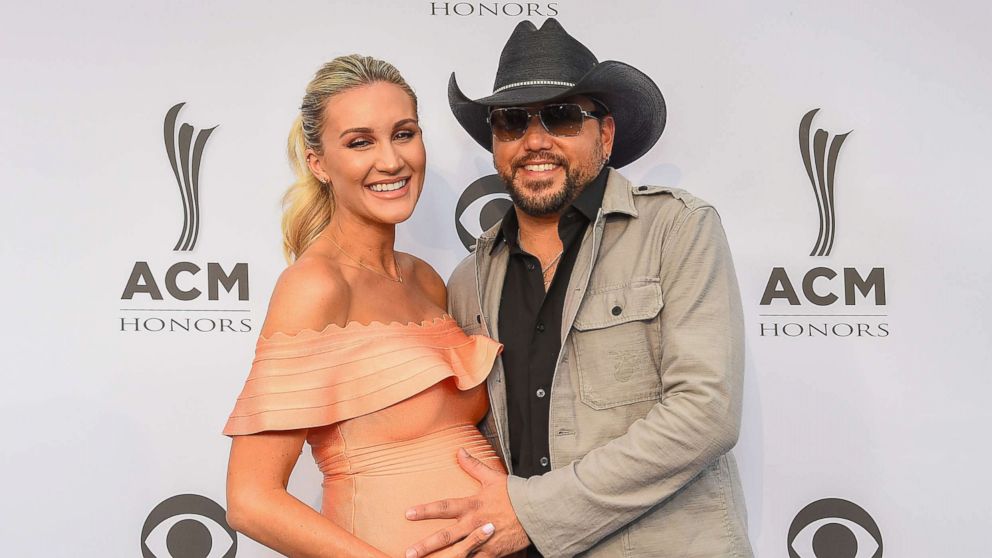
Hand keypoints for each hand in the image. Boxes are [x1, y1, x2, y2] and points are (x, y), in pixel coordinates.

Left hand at [405, 448, 529, 557]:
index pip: (444, 507)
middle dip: (426, 545)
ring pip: (458, 553)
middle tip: (409, 553)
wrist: (537, 512)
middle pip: (446, 536)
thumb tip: (460, 450)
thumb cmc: (515, 494)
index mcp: (472, 505)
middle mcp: (474, 524)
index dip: (425, 510)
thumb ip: (474, 465)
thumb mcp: (493, 477)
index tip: (408, 514)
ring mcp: (483, 540)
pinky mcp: (493, 552)